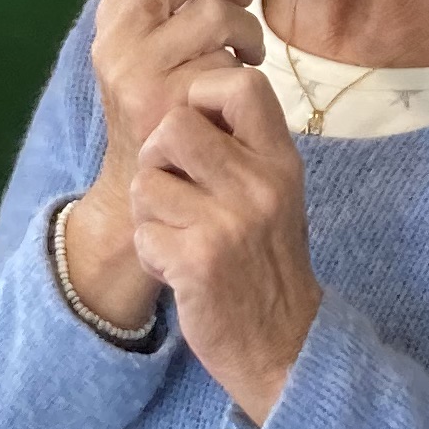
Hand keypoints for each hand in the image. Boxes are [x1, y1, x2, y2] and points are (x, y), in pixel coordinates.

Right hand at [89, 0, 263, 208]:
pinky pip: (226, 62)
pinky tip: (237, 87)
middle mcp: (116, 39)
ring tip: (247, 52)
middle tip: (240, 3)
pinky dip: (242, 70)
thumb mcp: (165, 45)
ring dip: (248, 29)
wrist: (141, 189)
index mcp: (114, 15)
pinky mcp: (166, 105)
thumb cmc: (164, 107)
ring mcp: (137, 72)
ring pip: (214, 12)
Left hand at [128, 64, 319, 423]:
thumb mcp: (277, 194)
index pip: (241, 84)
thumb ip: (244, 149)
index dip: (202, 93)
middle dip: (157, 156)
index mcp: (281, 160)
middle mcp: (260, 184)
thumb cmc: (269, 262)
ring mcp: (229, 222)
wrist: (285, 344)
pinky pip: (143, 232)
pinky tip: (177, 269)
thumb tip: (192, 99)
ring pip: (146, 181)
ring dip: (148, 211)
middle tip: (171, 189)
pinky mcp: (198, 260)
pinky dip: (151, 253)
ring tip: (177, 235)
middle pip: (174, 125)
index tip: (198, 127)